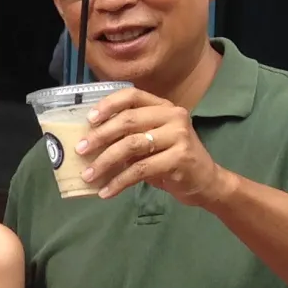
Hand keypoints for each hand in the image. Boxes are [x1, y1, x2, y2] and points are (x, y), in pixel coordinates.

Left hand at [77, 88, 225, 204]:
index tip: (88, 119)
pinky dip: (119, 182)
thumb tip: (89, 140)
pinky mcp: (180, 158)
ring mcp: (179, 136)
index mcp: (163, 107)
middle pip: (128, 121)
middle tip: (80, 150)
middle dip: (99, 136)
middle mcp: (173, 116)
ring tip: (88, 175)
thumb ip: (129, 134)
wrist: (207, 182)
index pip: (132, 96)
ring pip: (131, 145)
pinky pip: (140, 169)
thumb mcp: (152, 141)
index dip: (108, 105)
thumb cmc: (172, 159)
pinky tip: (106, 191)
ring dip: (105, 162)